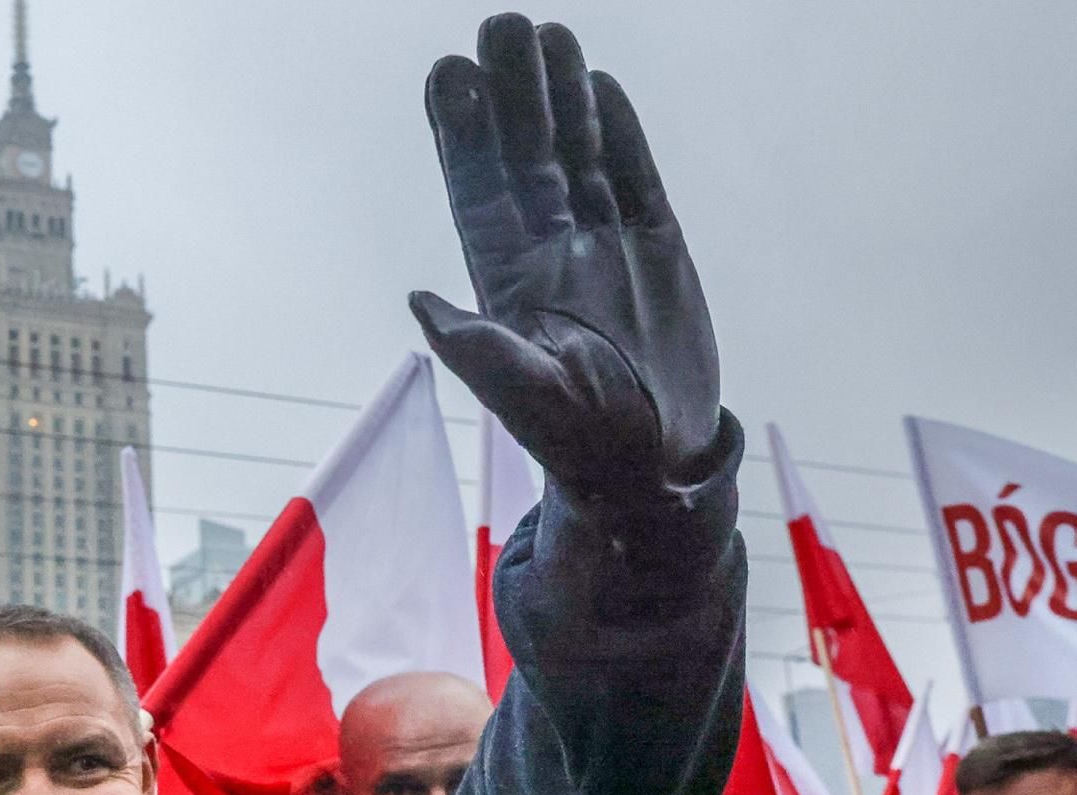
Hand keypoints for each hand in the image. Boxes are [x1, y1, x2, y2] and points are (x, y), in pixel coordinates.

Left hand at [413, 15, 721, 498]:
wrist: (656, 468)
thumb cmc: (584, 445)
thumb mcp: (528, 398)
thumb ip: (480, 349)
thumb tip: (419, 301)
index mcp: (505, 282)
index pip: (477, 191)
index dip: (461, 133)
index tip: (447, 71)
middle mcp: (548, 255)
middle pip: (524, 156)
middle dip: (511, 92)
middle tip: (500, 24)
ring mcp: (602, 249)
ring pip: (577, 156)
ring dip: (561, 98)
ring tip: (547, 33)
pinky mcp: (657, 251)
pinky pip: (634, 180)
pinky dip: (621, 134)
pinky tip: (602, 86)